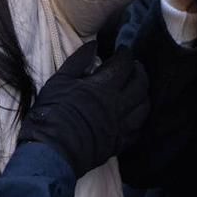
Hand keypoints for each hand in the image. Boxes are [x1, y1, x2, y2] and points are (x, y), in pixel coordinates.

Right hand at [17, 42, 148, 176]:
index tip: (122, 50)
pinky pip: (138, 130)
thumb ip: (78, 61)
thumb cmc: (52, 113)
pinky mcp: (119, 143)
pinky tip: (134, 116)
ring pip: (144, 107)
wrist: (52, 150)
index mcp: (104, 87)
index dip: (125, 54)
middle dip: (140, 71)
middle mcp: (118, 105)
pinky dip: (139, 119)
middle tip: (134, 66)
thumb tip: (93, 45)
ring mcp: (121, 125)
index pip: (124, 65)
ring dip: (144, 94)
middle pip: (140, 84)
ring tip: (138, 89)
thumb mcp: (59, 80)